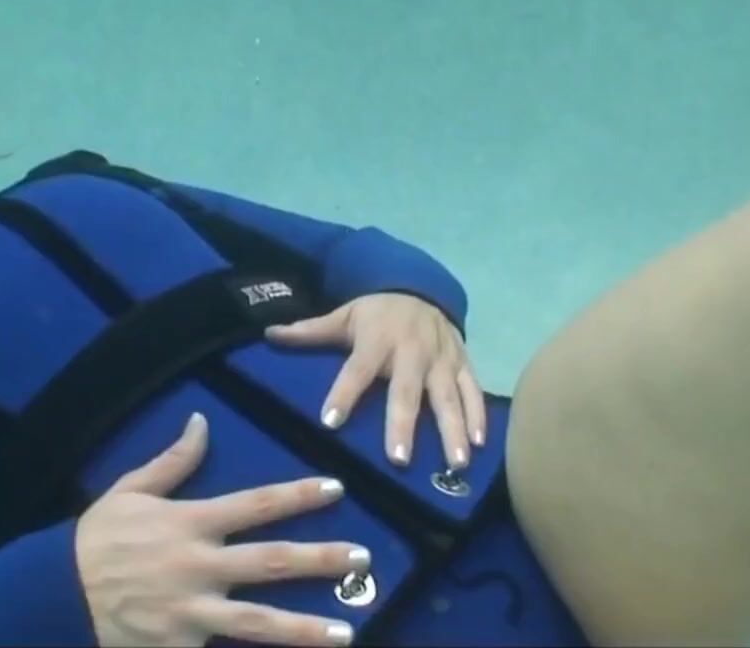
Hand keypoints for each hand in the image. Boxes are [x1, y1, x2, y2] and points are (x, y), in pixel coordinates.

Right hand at [77, 413, 369, 646]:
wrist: (52, 595)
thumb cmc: (96, 540)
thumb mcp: (128, 491)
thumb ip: (172, 461)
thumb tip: (203, 421)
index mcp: (188, 524)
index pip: (253, 505)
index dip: (296, 496)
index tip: (335, 488)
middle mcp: (197, 567)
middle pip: (269, 563)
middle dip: (319, 560)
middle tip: (362, 558)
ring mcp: (190, 613)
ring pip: (257, 622)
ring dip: (305, 628)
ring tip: (349, 632)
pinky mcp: (179, 647)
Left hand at [266, 293, 485, 468]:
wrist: (422, 286)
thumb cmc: (376, 312)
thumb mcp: (343, 316)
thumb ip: (309, 331)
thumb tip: (269, 334)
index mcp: (376, 340)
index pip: (356, 370)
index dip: (343, 394)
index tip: (330, 422)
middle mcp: (411, 351)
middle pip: (406, 391)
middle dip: (403, 424)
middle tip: (399, 460)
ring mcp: (442, 359)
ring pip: (447, 397)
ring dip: (453, 429)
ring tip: (455, 463)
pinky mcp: (464, 363)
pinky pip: (473, 391)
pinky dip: (478, 416)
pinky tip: (480, 445)